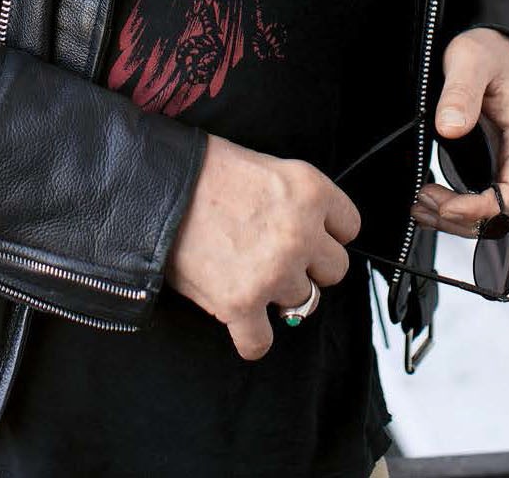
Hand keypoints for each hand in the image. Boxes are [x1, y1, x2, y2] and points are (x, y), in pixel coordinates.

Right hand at [165, 132, 360, 360]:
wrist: (158, 185)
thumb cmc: (205, 170)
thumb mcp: (267, 166)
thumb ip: (297, 202)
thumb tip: (310, 232)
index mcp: (310, 191)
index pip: (350, 227)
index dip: (326, 232)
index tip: (309, 234)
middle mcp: (301, 233)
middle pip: (334, 270)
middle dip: (308, 266)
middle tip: (276, 255)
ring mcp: (274, 272)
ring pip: (303, 303)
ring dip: (278, 295)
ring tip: (248, 273)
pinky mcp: (242, 304)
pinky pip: (261, 343)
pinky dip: (249, 336)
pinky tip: (240, 319)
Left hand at [412, 27, 508, 237]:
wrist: (499, 50)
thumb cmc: (490, 52)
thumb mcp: (469, 59)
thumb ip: (460, 92)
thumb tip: (449, 128)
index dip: (480, 211)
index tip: (442, 204)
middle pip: (508, 215)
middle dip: (463, 218)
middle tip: (421, 200)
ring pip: (500, 218)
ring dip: (460, 220)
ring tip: (420, 205)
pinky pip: (493, 206)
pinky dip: (463, 213)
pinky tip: (433, 205)